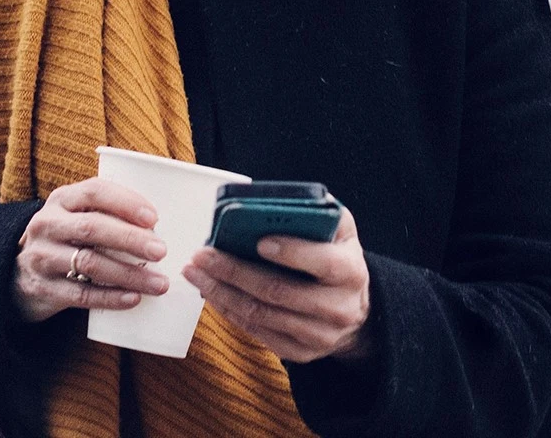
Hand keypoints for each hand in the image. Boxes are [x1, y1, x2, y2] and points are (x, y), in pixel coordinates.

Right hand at [14, 178, 171, 322]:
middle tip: (162, 251)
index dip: (125, 202)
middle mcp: (47, 224)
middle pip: (92, 227)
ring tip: (158, 283)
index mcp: (61, 200)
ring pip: (89, 262)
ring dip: (128, 273)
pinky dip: (110, 297)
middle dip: (130, 239)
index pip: (94, 192)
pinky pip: (80, 294)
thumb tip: (165, 226)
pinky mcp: (43, 288)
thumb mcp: (75, 217)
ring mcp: (42, 257)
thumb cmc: (65, 240)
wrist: (17, 273)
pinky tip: (133, 299)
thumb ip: (108, 215)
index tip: (154, 218)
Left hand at [182, 204, 370, 363]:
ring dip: (221, 293)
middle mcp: (338, 308)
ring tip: (196, 272)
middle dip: (235, 272)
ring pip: (261, 315)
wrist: (354, 308)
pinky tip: (210, 292)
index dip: (290, 252)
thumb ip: (317, 212)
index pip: (322, 262)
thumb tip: (277, 200)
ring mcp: (319, 335)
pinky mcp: (300, 352)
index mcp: (350, 272)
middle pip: (279, 292)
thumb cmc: (337, 257)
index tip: (258, 241)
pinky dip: (229, 310)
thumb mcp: (339, 230)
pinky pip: (257, 332)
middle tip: (204, 255)